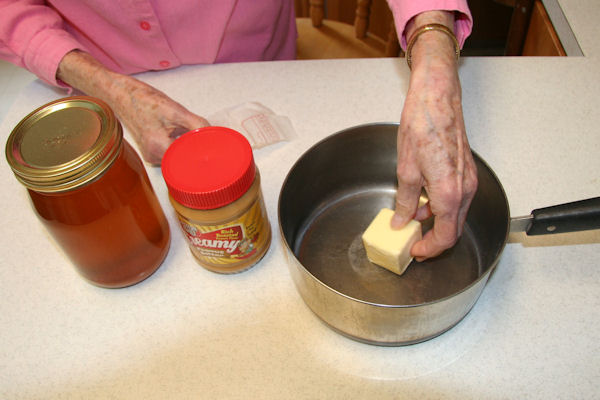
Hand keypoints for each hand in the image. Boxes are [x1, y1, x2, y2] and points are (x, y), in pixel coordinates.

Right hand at [57, 50, 207, 163]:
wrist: (120, 94)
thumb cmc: (143, 100)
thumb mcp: (175, 110)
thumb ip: (197, 125)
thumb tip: (213, 135)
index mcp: (158, 149)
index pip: (189, 159)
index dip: (202, 151)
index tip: (212, 144)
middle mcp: (153, 157)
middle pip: (185, 157)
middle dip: (194, 145)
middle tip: (195, 130)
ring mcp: (152, 156)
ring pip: (179, 153)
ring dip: (186, 142)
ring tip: (178, 126)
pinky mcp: (152, 151)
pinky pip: (172, 150)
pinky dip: (178, 140)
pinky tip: (173, 128)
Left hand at [391, 13, 477, 260]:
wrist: (437, 99)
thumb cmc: (423, 126)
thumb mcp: (406, 170)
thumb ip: (406, 201)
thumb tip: (402, 220)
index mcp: (449, 193)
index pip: (444, 236)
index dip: (429, 249)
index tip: (415, 251)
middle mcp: (464, 189)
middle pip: (453, 229)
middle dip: (433, 240)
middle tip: (413, 242)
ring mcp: (468, 180)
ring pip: (455, 215)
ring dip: (436, 223)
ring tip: (413, 223)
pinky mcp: (466, 171)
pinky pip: (457, 199)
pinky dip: (441, 208)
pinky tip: (423, 203)